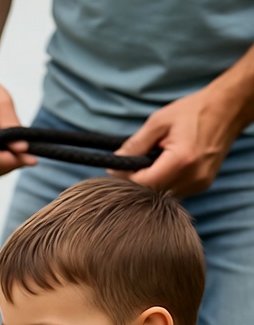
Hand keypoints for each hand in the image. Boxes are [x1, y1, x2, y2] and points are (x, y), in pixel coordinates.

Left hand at [112, 85, 248, 195]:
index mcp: (181, 161)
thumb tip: (116, 161)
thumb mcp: (159, 121)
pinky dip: (164, 184)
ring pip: (162, 196)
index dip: (125, 179)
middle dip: (136, 182)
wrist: (228, 108)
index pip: (142, 184)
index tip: (116, 168)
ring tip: (151, 164)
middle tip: (130, 166)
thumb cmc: (194, 110)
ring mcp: (199, 184)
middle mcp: (192, 177)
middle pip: (151, 194)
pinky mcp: (202, 185)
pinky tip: (164, 168)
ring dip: (150, 184)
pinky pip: (174, 192)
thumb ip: (135, 144)